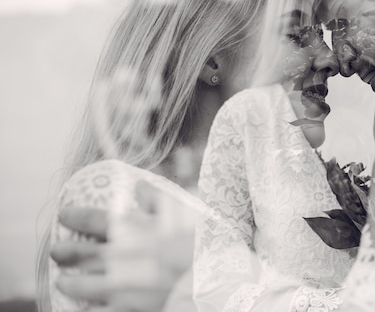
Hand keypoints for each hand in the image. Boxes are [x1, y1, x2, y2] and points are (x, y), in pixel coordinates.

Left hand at [51, 181, 192, 311]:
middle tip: (56, 250)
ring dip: (69, 283)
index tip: (64, 215)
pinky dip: (85, 311)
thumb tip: (138, 185)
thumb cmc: (197, 241)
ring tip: (62, 282)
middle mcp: (118, 258)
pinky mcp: (127, 310)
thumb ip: (156, 197)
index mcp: (130, 231)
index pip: (92, 220)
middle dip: (65, 251)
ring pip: (82, 286)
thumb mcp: (179, 212)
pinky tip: (82, 309)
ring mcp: (120, 286)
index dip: (74, 216)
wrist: (208, 277)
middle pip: (81, 254)